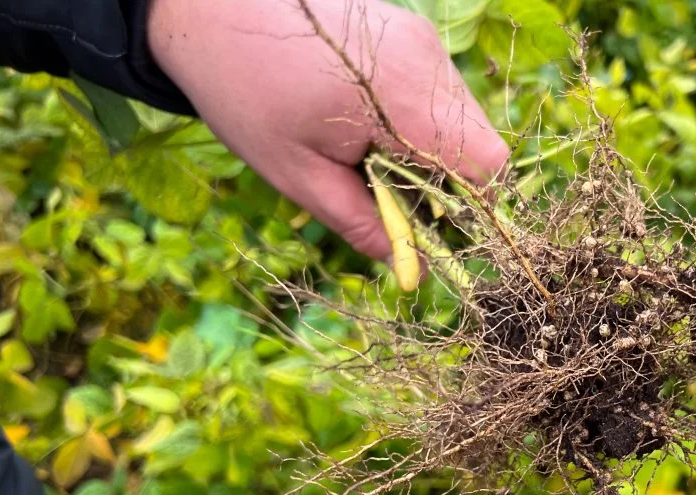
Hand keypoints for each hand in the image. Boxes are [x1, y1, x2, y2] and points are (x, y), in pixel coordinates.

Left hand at [146, 0, 509, 261]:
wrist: (209, 9)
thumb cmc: (245, 91)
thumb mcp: (298, 175)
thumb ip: (362, 223)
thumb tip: (411, 268)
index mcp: (404, 95)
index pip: (486, 162)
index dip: (472, 207)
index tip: (433, 229)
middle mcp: (426, 59)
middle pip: (479, 142)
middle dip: (449, 183)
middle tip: (392, 200)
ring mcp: (421, 42)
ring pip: (462, 119)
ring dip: (432, 153)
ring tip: (371, 158)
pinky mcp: (410, 35)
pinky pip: (439, 94)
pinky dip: (419, 124)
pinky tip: (369, 127)